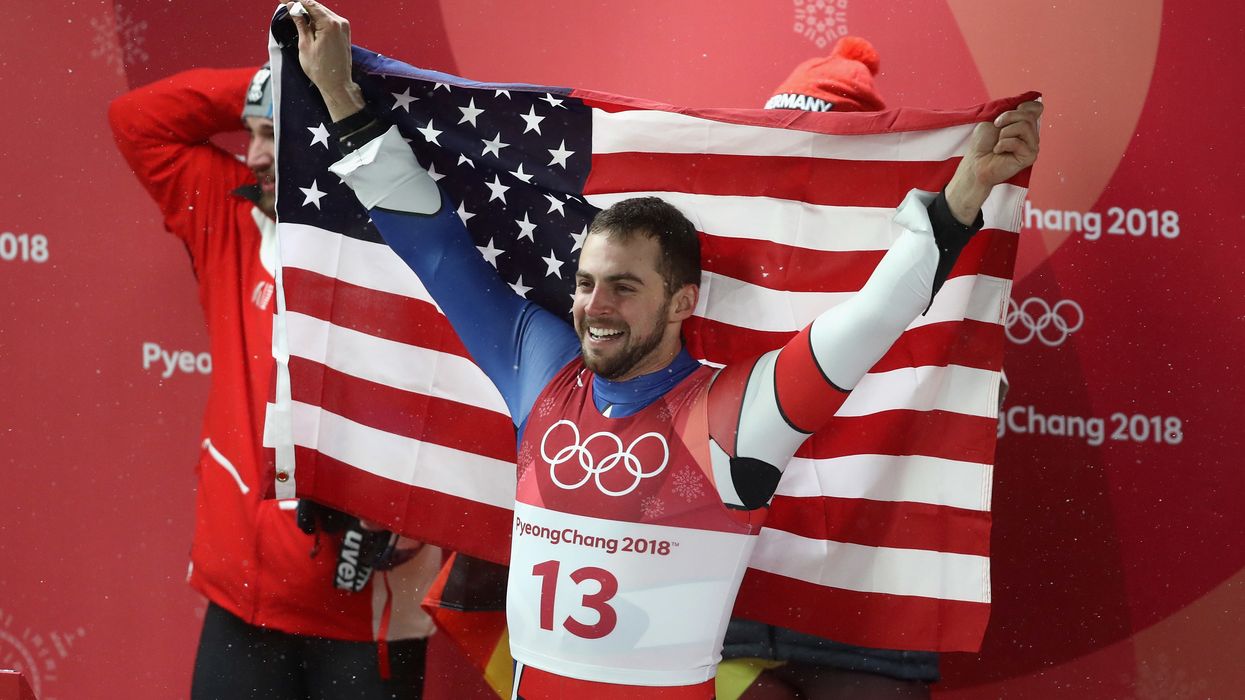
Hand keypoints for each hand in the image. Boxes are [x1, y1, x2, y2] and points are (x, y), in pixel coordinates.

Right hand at [284, 0, 364, 120]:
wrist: (337, 84)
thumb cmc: (321, 70)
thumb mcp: (305, 44)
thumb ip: (300, 23)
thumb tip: (293, 8)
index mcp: (330, 24)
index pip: (309, 4)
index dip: (295, 1)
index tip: (283, 0)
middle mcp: (340, 22)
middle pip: (316, 7)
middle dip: (301, 5)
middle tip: (286, 5)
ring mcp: (344, 27)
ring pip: (322, 13)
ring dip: (308, 12)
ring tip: (293, 14)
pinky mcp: (344, 33)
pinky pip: (328, 20)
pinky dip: (317, 19)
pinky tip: (306, 22)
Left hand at [945, 100, 1042, 224]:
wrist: (975, 163)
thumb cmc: (982, 144)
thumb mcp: (994, 119)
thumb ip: (1012, 110)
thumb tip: (1027, 104)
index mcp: (1025, 125)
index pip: (1037, 107)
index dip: (1022, 107)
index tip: (1004, 116)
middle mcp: (1031, 135)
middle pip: (1029, 115)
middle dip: (1008, 118)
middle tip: (996, 128)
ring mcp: (1032, 146)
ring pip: (1025, 126)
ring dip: (1004, 132)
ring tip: (998, 142)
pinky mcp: (1029, 157)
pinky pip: (1018, 142)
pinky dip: (1003, 144)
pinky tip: (998, 152)